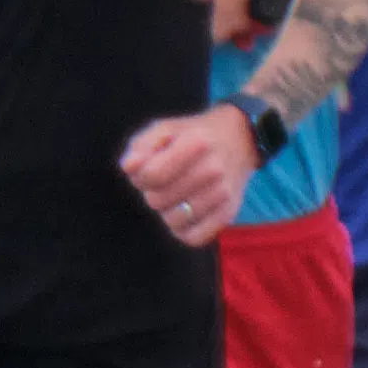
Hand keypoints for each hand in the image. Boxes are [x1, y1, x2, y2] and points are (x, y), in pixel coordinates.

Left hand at [117, 107, 252, 244]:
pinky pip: (194, 238)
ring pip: (173, 221)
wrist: (239, 140)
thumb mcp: (164, 129)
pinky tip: (184, 214)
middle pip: (157, 201)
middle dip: (152, 192)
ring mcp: (223, 193)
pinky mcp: (228, 213)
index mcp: (196, 142)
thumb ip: (140, 146)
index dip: (140, 176)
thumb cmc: (191, 135)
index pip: (152, 175)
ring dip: (166, 211)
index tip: (148, 169)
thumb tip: (129, 168)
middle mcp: (213, 169)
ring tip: (175, 196)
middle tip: (164, 181)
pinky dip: (182, 230)